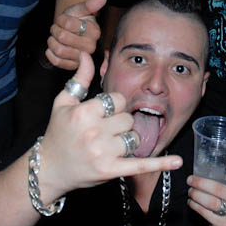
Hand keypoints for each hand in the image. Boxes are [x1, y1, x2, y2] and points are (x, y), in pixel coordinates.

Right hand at [36, 53, 182, 201]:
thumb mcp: (63, 103)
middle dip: (120, 123)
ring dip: (127, 140)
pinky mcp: (111, 171)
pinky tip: (176, 161)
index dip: (114, 105)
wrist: (49, 169)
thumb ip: (79, 78)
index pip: (118, 100)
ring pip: (134, 137)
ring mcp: (103, 153)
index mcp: (84, 113)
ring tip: (111, 144)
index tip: (103, 113)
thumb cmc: (57, 133)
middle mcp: (94, 132)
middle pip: (128, 118)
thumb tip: (87, 54)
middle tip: (105, 130)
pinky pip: (140, 164)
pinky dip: (160, 164)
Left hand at [46, 0, 107, 69]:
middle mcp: (91, 47)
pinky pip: (56, 62)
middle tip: (57, 28)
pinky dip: (51, 53)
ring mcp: (82, 59)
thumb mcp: (80, 10)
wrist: (70, 32)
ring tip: (55, 37)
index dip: (61, 20)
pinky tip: (54, 47)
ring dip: (52, 41)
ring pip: (59, 50)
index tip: (63, 19)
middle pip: (62, 37)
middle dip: (55, 30)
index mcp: (95, 32)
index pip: (68, 24)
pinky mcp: (72, 66)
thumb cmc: (75, 20)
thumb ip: (90, 5)